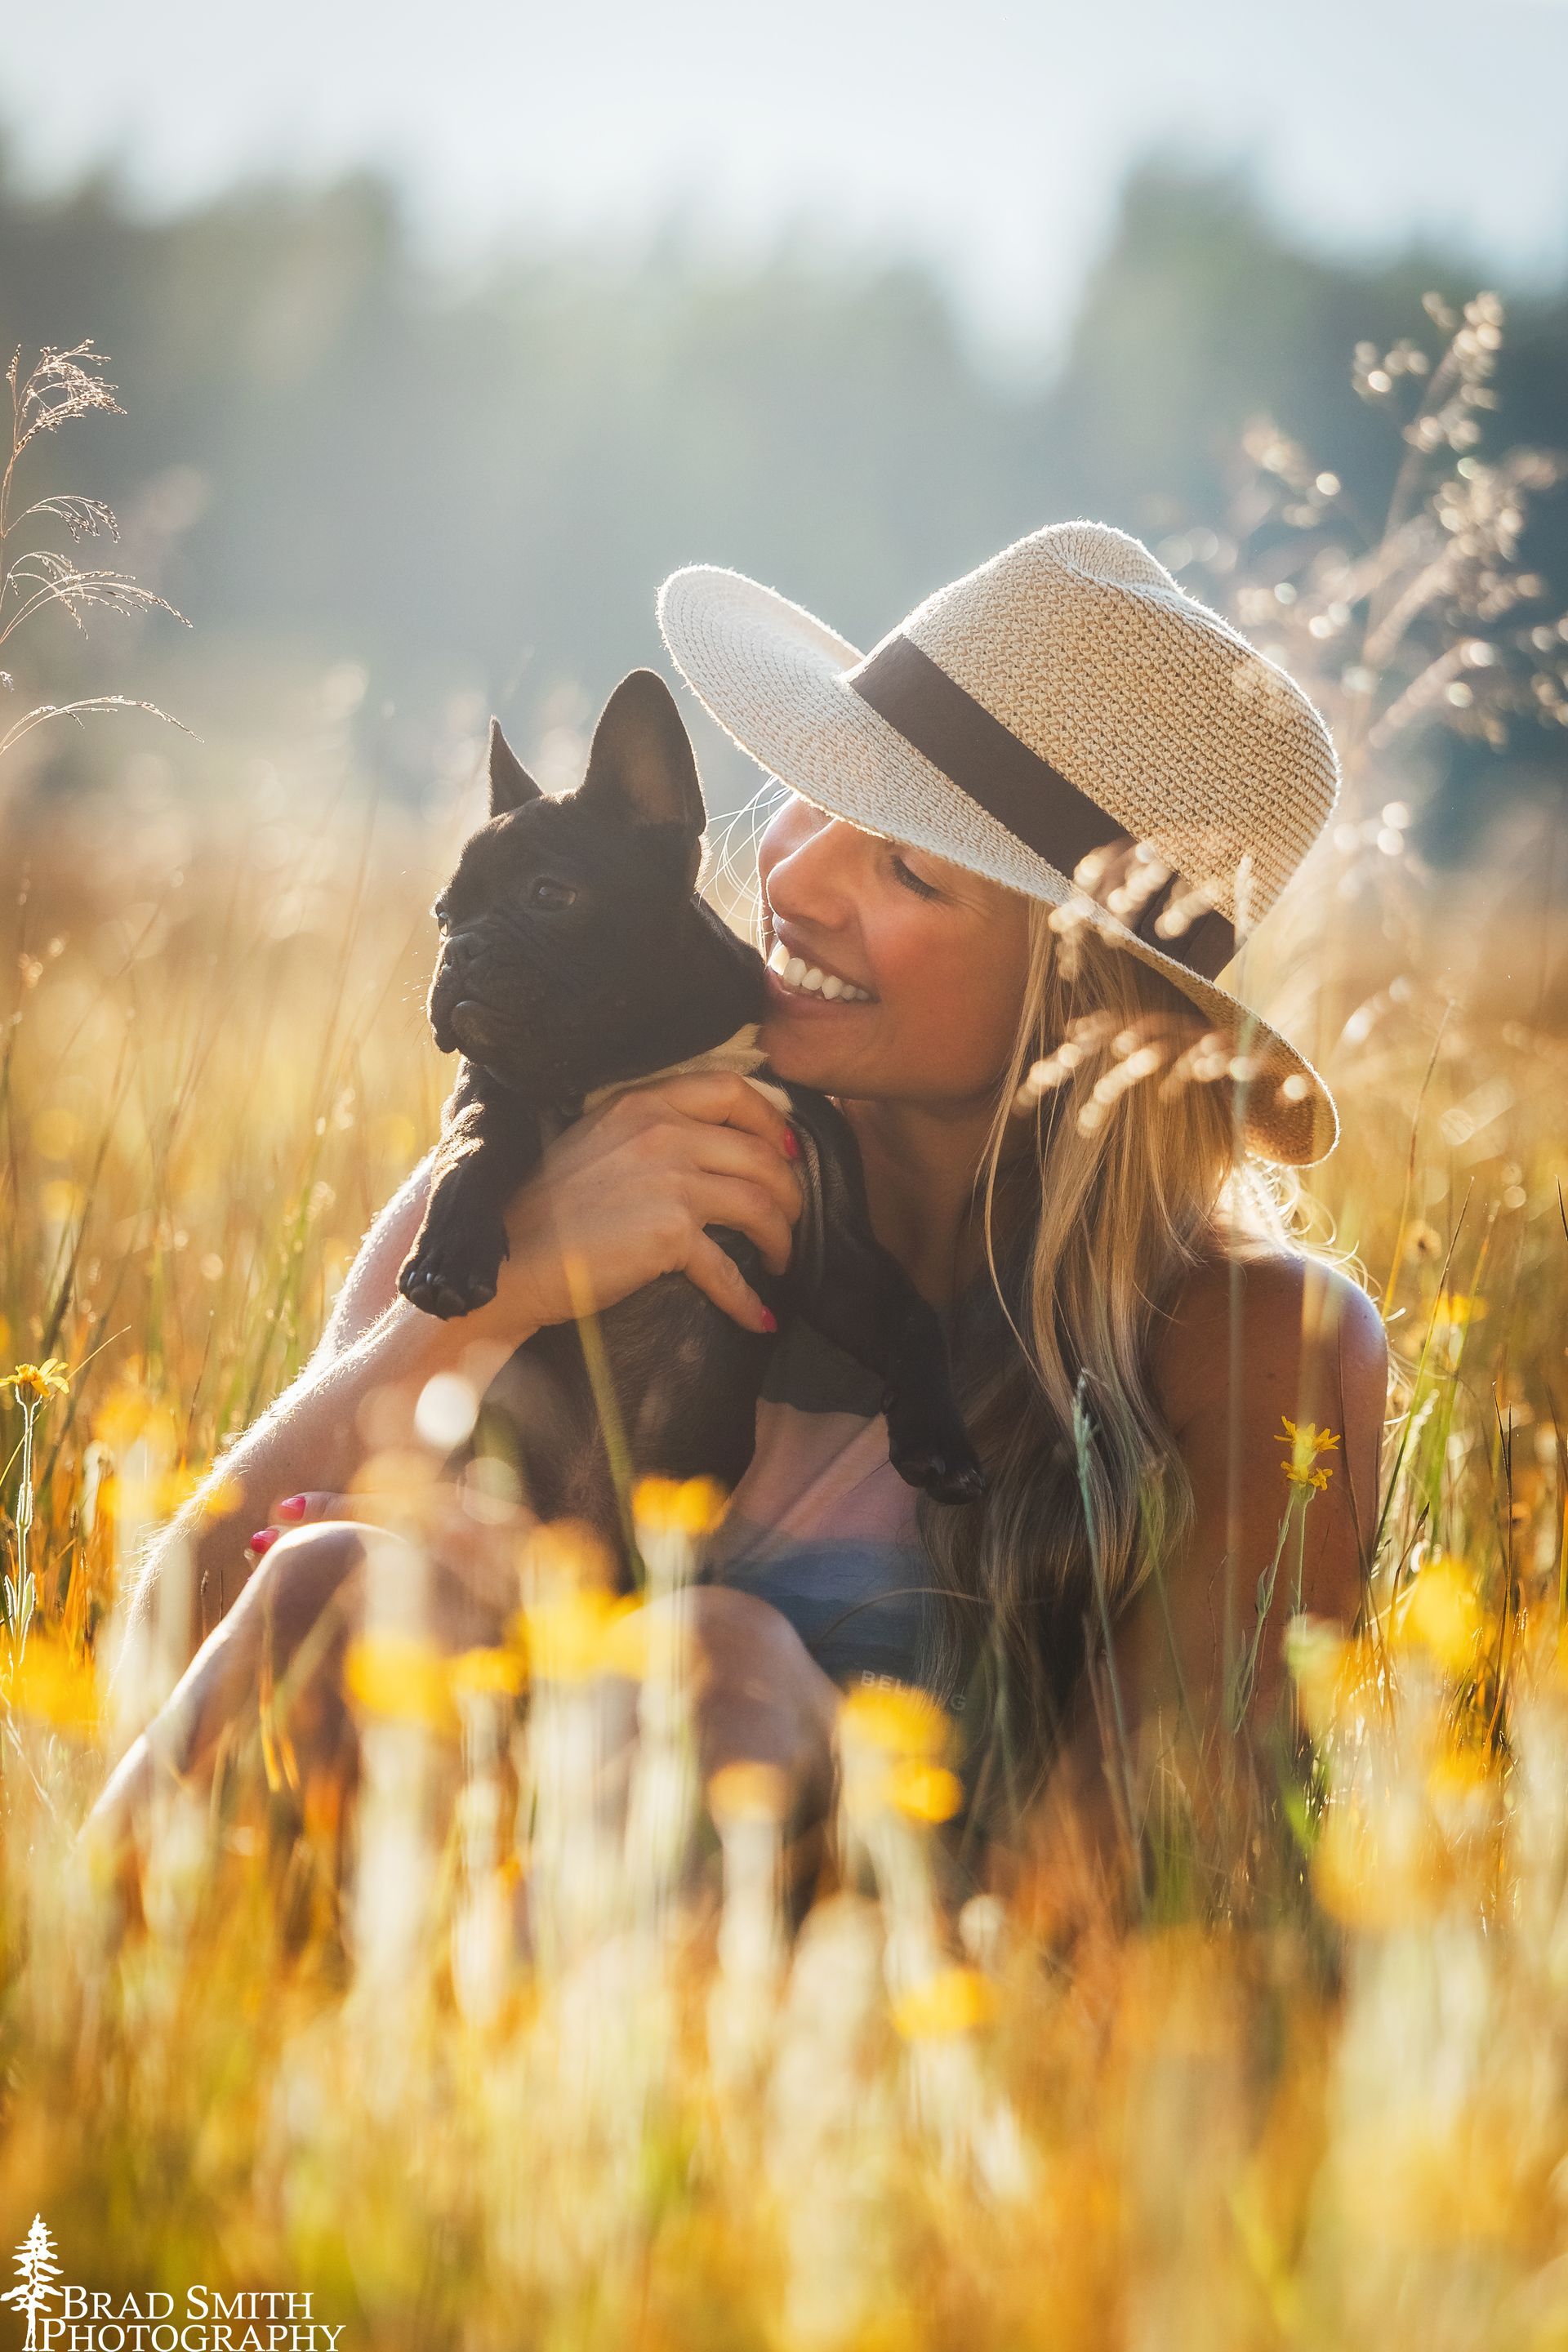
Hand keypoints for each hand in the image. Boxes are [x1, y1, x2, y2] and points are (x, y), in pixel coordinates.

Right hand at [443, 1071, 803, 1346]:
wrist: (508, 1260)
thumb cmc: (545, 1209)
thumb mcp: (595, 1142)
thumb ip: (645, 1132)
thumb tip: (700, 1148)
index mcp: (643, 1102)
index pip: (732, 1090)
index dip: (773, 1121)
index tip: (788, 1150)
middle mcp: (662, 1132)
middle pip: (761, 1154)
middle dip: (789, 1190)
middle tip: (792, 1217)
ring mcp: (669, 1181)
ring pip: (760, 1205)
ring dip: (781, 1238)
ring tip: (780, 1259)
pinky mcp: (669, 1235)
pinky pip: (728, 1269)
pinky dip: (749, 1299)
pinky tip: (759, 1317)